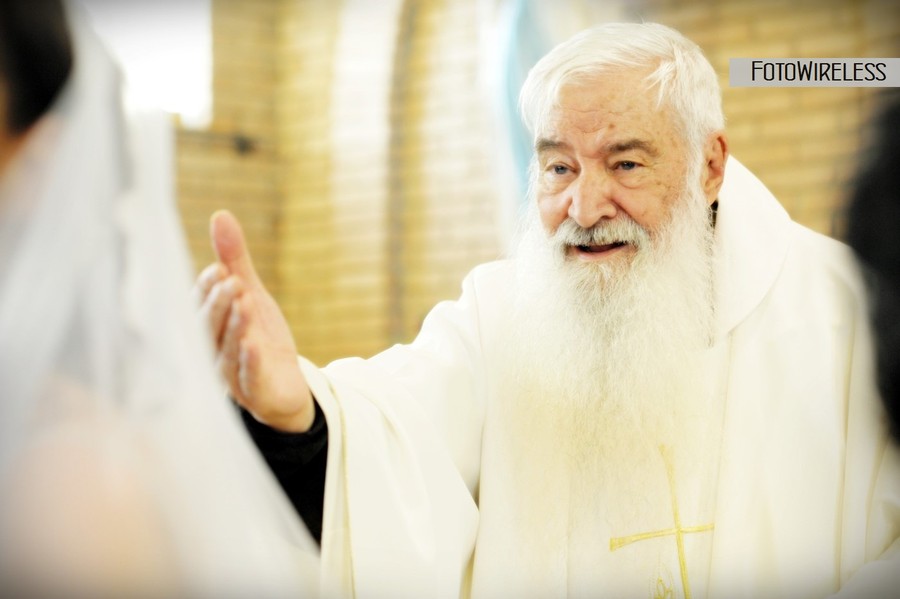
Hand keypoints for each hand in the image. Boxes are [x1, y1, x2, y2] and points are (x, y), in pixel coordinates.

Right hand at [193, 210, 313, 431]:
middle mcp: (212, 350)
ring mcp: (231, 374)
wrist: (284, 386)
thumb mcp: (252, 295)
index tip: (219, 267)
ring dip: (234, 326)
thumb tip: (220, 215)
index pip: (199, 304)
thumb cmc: (261, 338)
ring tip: (245, 302)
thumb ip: (236, 261)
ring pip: (225, 351)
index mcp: (209, 326)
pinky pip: (247, 377)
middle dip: (218, 302)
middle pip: (208, 326)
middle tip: (231, 279)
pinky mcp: (253, 391)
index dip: (206, 287)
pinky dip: (248, 362)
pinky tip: (252, 345)